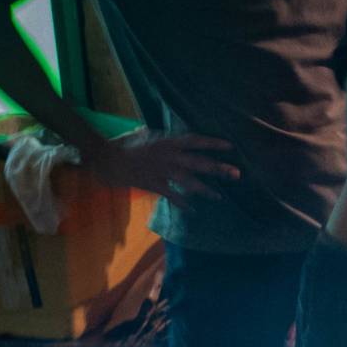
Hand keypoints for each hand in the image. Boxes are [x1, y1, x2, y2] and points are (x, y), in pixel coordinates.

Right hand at [88, 129, 239, 204]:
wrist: (110, 161)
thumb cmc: (128, 146)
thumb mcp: (148, 136)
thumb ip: (164, 139)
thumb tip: (176, 139)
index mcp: (168, 142)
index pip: (195, 140)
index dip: (213, 143)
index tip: (230, 146)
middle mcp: (169, 156)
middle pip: (199, 163)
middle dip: (218, 169)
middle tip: (237, 174)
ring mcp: (163, 172)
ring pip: (190, 182)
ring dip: (206, 190)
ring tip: (219, 196)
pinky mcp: (155, 185)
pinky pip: (173, 196)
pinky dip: (183, 204)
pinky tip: (192, 210)